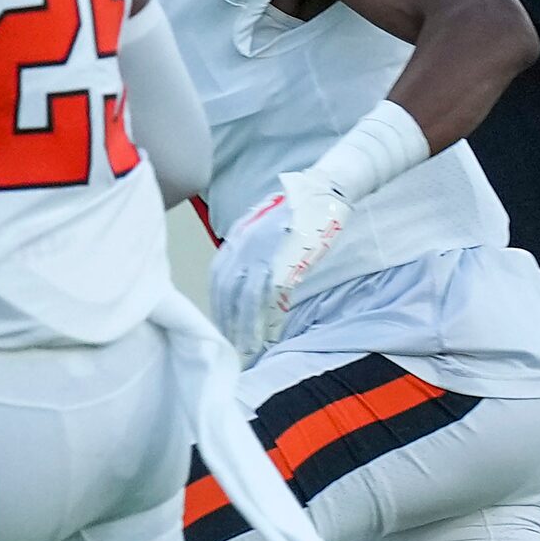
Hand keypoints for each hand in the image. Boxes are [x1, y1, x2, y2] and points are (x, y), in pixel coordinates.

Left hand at [209, 171, 352, 362]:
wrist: (321, 192)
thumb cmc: (296, 210)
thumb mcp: (261, 225)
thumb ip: (248, 248)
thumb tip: (243, 276)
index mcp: (235, 237)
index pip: (217, 279)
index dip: (218, 306)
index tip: (220, 325)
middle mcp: (242, 246)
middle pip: (226, 292)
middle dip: (227, 321)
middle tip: (229, 345)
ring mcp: (263, 254)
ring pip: (247, 299)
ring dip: (245, 327)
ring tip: (247, 348)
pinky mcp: (285, 262)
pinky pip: (271, 296)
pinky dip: (268, 318)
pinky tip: (269, 333)